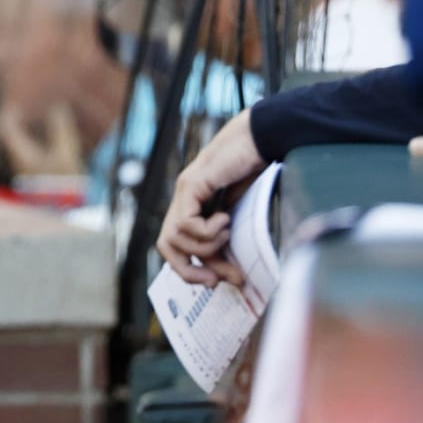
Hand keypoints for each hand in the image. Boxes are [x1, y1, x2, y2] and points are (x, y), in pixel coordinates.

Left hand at [156, 111, 265, 286]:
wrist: (257, 141)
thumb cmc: (253, 174)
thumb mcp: (241, 217)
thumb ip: (231, 242)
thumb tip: (235, 279)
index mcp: (191, 206)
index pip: (174, 246)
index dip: (189, 269)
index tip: (215, 281)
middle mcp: (182, 198)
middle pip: (165, 244)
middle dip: (189, 269)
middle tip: (215, 279)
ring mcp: (184, 190)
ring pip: (175, 236)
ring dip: (206, 245)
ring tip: (227, 230)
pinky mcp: (191, 184)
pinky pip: (186, 222)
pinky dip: (207, 230)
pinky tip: (225, 218)